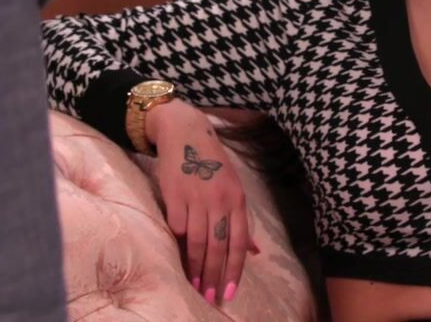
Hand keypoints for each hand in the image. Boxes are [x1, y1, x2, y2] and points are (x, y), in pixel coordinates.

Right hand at [147, 101, 259, 305]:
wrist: (186, 133)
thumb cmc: (212, 164)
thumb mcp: (234, 188)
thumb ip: (241, 222)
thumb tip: (255, 252)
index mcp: (237, 200)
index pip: (238, 242)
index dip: (235, 270)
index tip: (230, 292)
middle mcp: (219, 200)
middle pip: (217, 246)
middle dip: (214, 275)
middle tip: (210, 298)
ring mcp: (197, 198)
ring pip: (196, 242)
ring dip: (195, 268)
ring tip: (194, 287)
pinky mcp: (175, 195)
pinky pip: (176, 226)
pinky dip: (177, 244)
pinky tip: (177, 259)